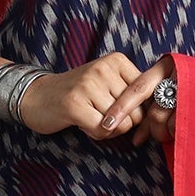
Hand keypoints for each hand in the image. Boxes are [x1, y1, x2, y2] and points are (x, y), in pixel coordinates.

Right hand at [14, 51, 176, 145]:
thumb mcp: (107, 84)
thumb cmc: (78, 94)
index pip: (147, 95)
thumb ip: (132, 94)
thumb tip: (157, 116)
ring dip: (107, 130)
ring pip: (121, 124)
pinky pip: (103, 131)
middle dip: (122, 123)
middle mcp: (104, 68)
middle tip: (101, 115)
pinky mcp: (75, 104)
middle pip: (137, 113)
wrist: (36, 96)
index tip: (124, 115)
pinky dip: (96, 135)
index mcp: (117, 60)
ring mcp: (88, 84)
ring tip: (90, 117)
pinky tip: (83, 124)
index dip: (141, 113)